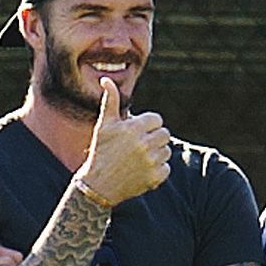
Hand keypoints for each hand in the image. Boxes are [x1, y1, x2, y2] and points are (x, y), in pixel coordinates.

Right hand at [79, 77, 170, 205]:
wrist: (99, 185)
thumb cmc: (101, 151)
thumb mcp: (104, 125)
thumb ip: (110, 101)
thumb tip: (106, 80)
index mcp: (133, 128)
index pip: (157, 120)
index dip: (149, 125)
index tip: (140, 131)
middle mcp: (143, 144)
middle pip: (164, 134)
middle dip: (154, 137)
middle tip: (141, 145)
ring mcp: (150, 162)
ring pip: (167, 151)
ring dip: (157, 153)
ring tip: (141, 158)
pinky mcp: (155, 177)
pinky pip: (166, 168)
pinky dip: (158, 169)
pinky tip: (143, 170)